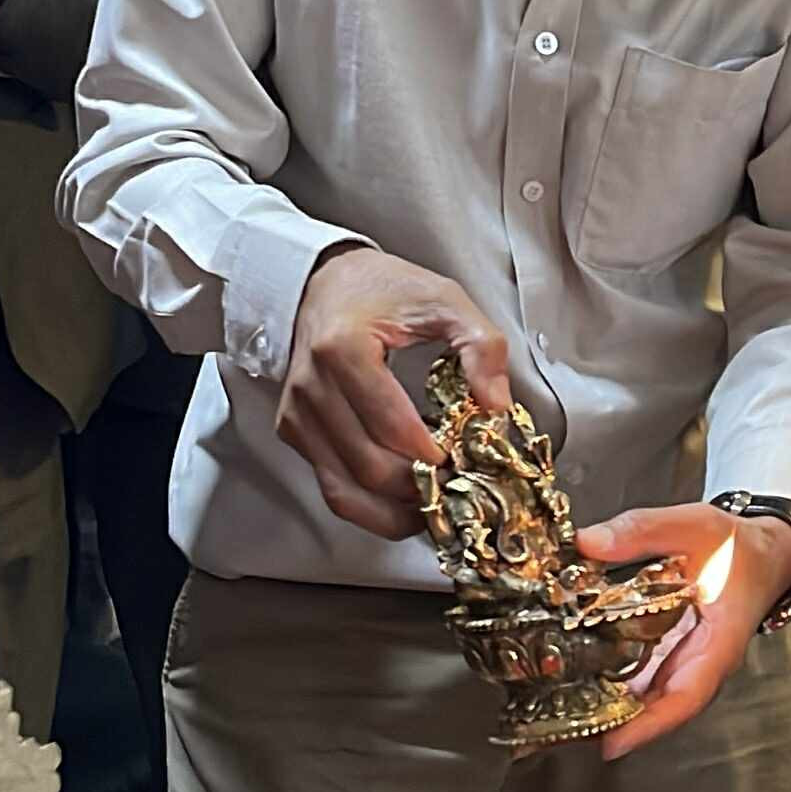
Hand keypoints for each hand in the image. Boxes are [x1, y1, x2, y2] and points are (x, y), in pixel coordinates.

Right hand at [277, 247, 509, 536]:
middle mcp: (312, 386)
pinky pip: (332, 488)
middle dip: (419, 487)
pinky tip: (406, 503)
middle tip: (458, 486)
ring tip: (436, 503)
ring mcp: (298, 414)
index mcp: (342, 349)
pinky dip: (371, 507)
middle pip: (369, 466)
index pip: (392, 426)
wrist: (326, 281)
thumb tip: (496, 408)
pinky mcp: (295, 432)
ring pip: (346, 491)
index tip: (465, 459)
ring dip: (395, 509)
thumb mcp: (444, 300)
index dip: (433, 455)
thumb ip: (480, 347)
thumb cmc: (384, 289)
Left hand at [577, 501, 790, 761]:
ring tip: (564, 714)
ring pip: (650, 697)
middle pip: (661, 708)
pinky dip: (616, 682)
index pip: (687, 695)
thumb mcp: (695, 526)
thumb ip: (642, 531)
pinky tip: (582, 680)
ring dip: (611, 708)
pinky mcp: (674, 653)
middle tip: (565, 734)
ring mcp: (688, 661)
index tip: (613, 743)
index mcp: (719, 641)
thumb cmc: (741, 548)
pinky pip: (645, 677)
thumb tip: (589, 543)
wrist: (764, 551)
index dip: (650, 724)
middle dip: (616, 724)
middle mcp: (703, 661)